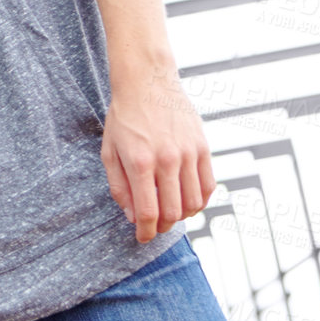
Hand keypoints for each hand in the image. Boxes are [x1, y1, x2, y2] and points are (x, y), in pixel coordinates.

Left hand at [101, 65, 217, 242]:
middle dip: (162, 228)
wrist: (148, 82)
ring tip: (170, 213)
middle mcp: (167, 160)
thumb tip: (133, 217)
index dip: (146, 232)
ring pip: (194, 203)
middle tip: (155, 227)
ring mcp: (188, 153)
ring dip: (182, 216)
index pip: (149, 212)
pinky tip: (187, 200)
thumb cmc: (124, 118)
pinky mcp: (203, 147)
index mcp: (140, 162)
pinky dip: (200, 201)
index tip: (142, 238)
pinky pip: (209, 186)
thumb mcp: (110, 152)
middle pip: (173, 213)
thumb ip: (119, 188)